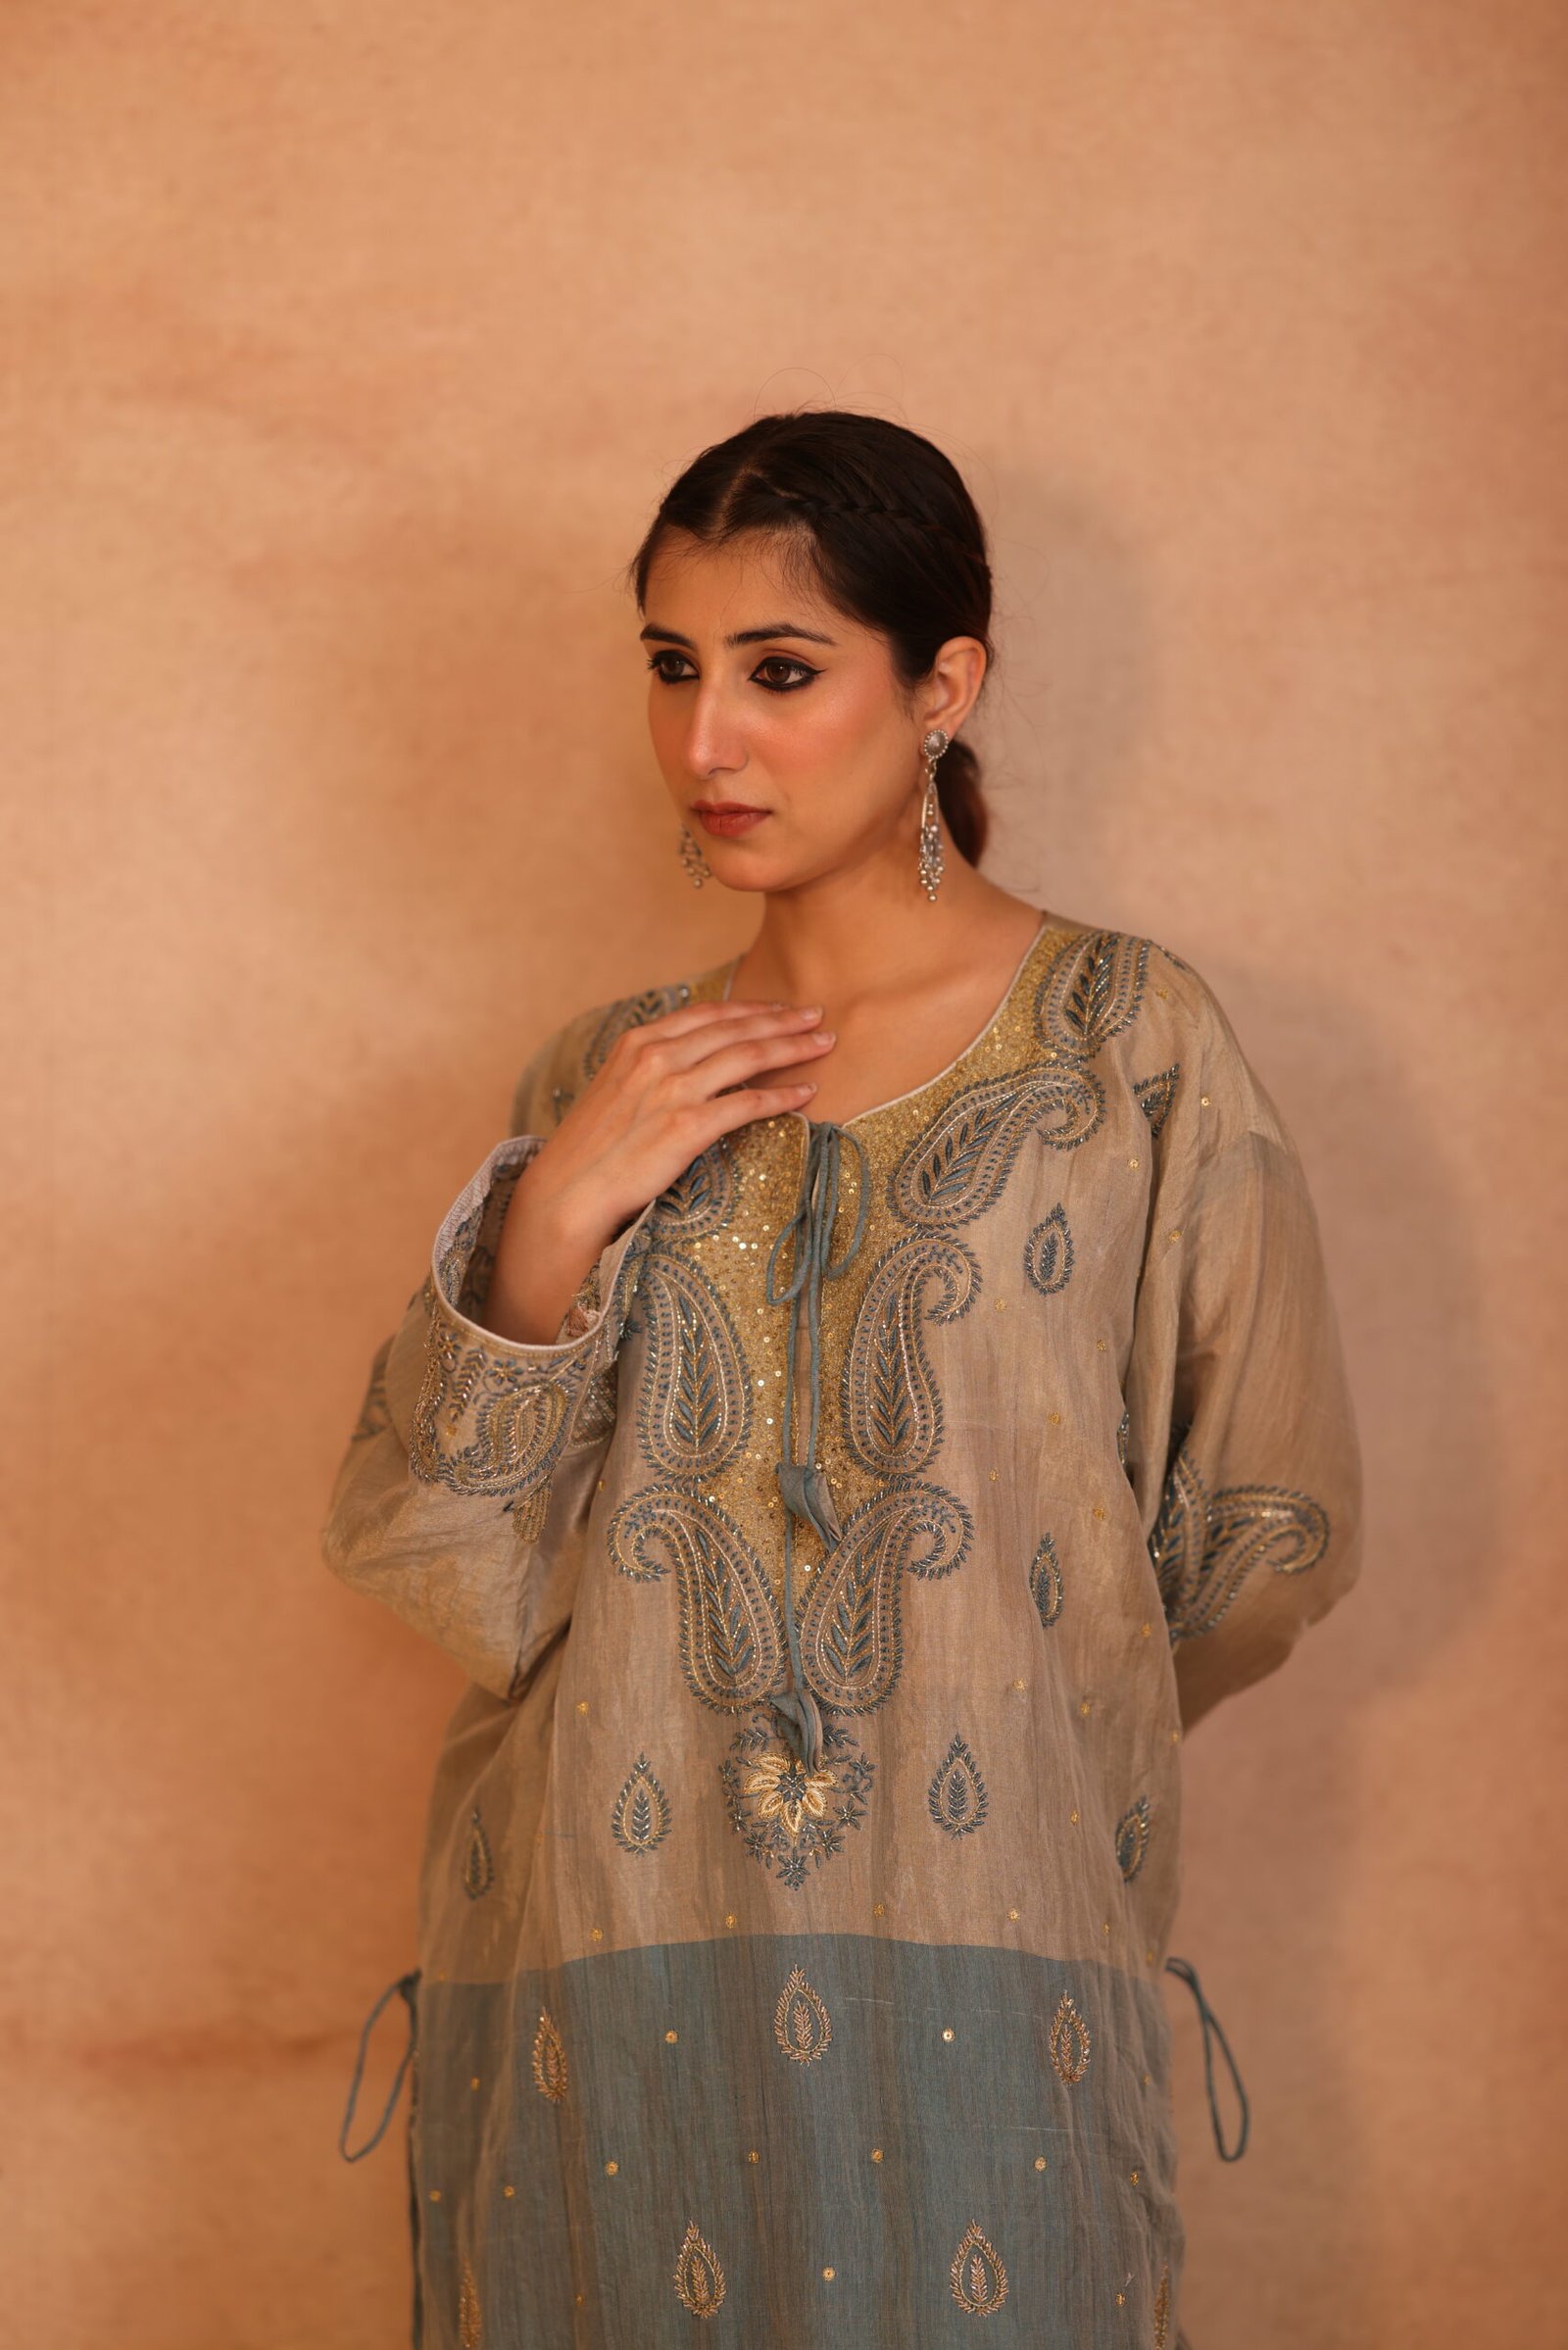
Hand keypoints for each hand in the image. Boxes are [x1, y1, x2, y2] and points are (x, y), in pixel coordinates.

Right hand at [478, 1000, 836, 1343]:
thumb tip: (691, 1058)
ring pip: (747, 1056)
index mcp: (638, 1042)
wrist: (568, 1189)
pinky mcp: (685, 1127)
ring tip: (824, 1045)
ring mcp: (672, 1090)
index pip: (708, 1013)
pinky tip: (806, 1093)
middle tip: (818, 1015)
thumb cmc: (592, 1147)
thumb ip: (652, 1065)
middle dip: (782, 1020)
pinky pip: (747, 1103)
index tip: (782, 1007)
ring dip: (792, 1047)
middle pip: (735, 1028)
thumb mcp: (615, 1087)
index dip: (751, 1007)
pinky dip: (782, 1096)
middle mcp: (656, 1057)